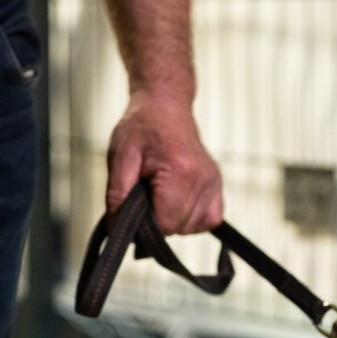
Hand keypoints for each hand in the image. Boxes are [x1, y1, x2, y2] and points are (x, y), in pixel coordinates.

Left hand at [105, 91, 222, 234]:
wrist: (166, 107)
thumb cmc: (141, 129)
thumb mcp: (120, 157)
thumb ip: (118, 195)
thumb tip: (119, 230)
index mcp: (180, 172)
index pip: (165, 224)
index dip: (145, 223)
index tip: (137, 203)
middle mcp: (203, 180)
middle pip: (178, 228)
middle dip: (158, 219)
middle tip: (147, 193)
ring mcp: (214, 183)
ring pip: (192, 228)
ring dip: (173, 219)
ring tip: (161, 193)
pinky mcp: (218, 185)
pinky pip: (209, 220)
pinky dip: (192, 218)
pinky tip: (178, 201)